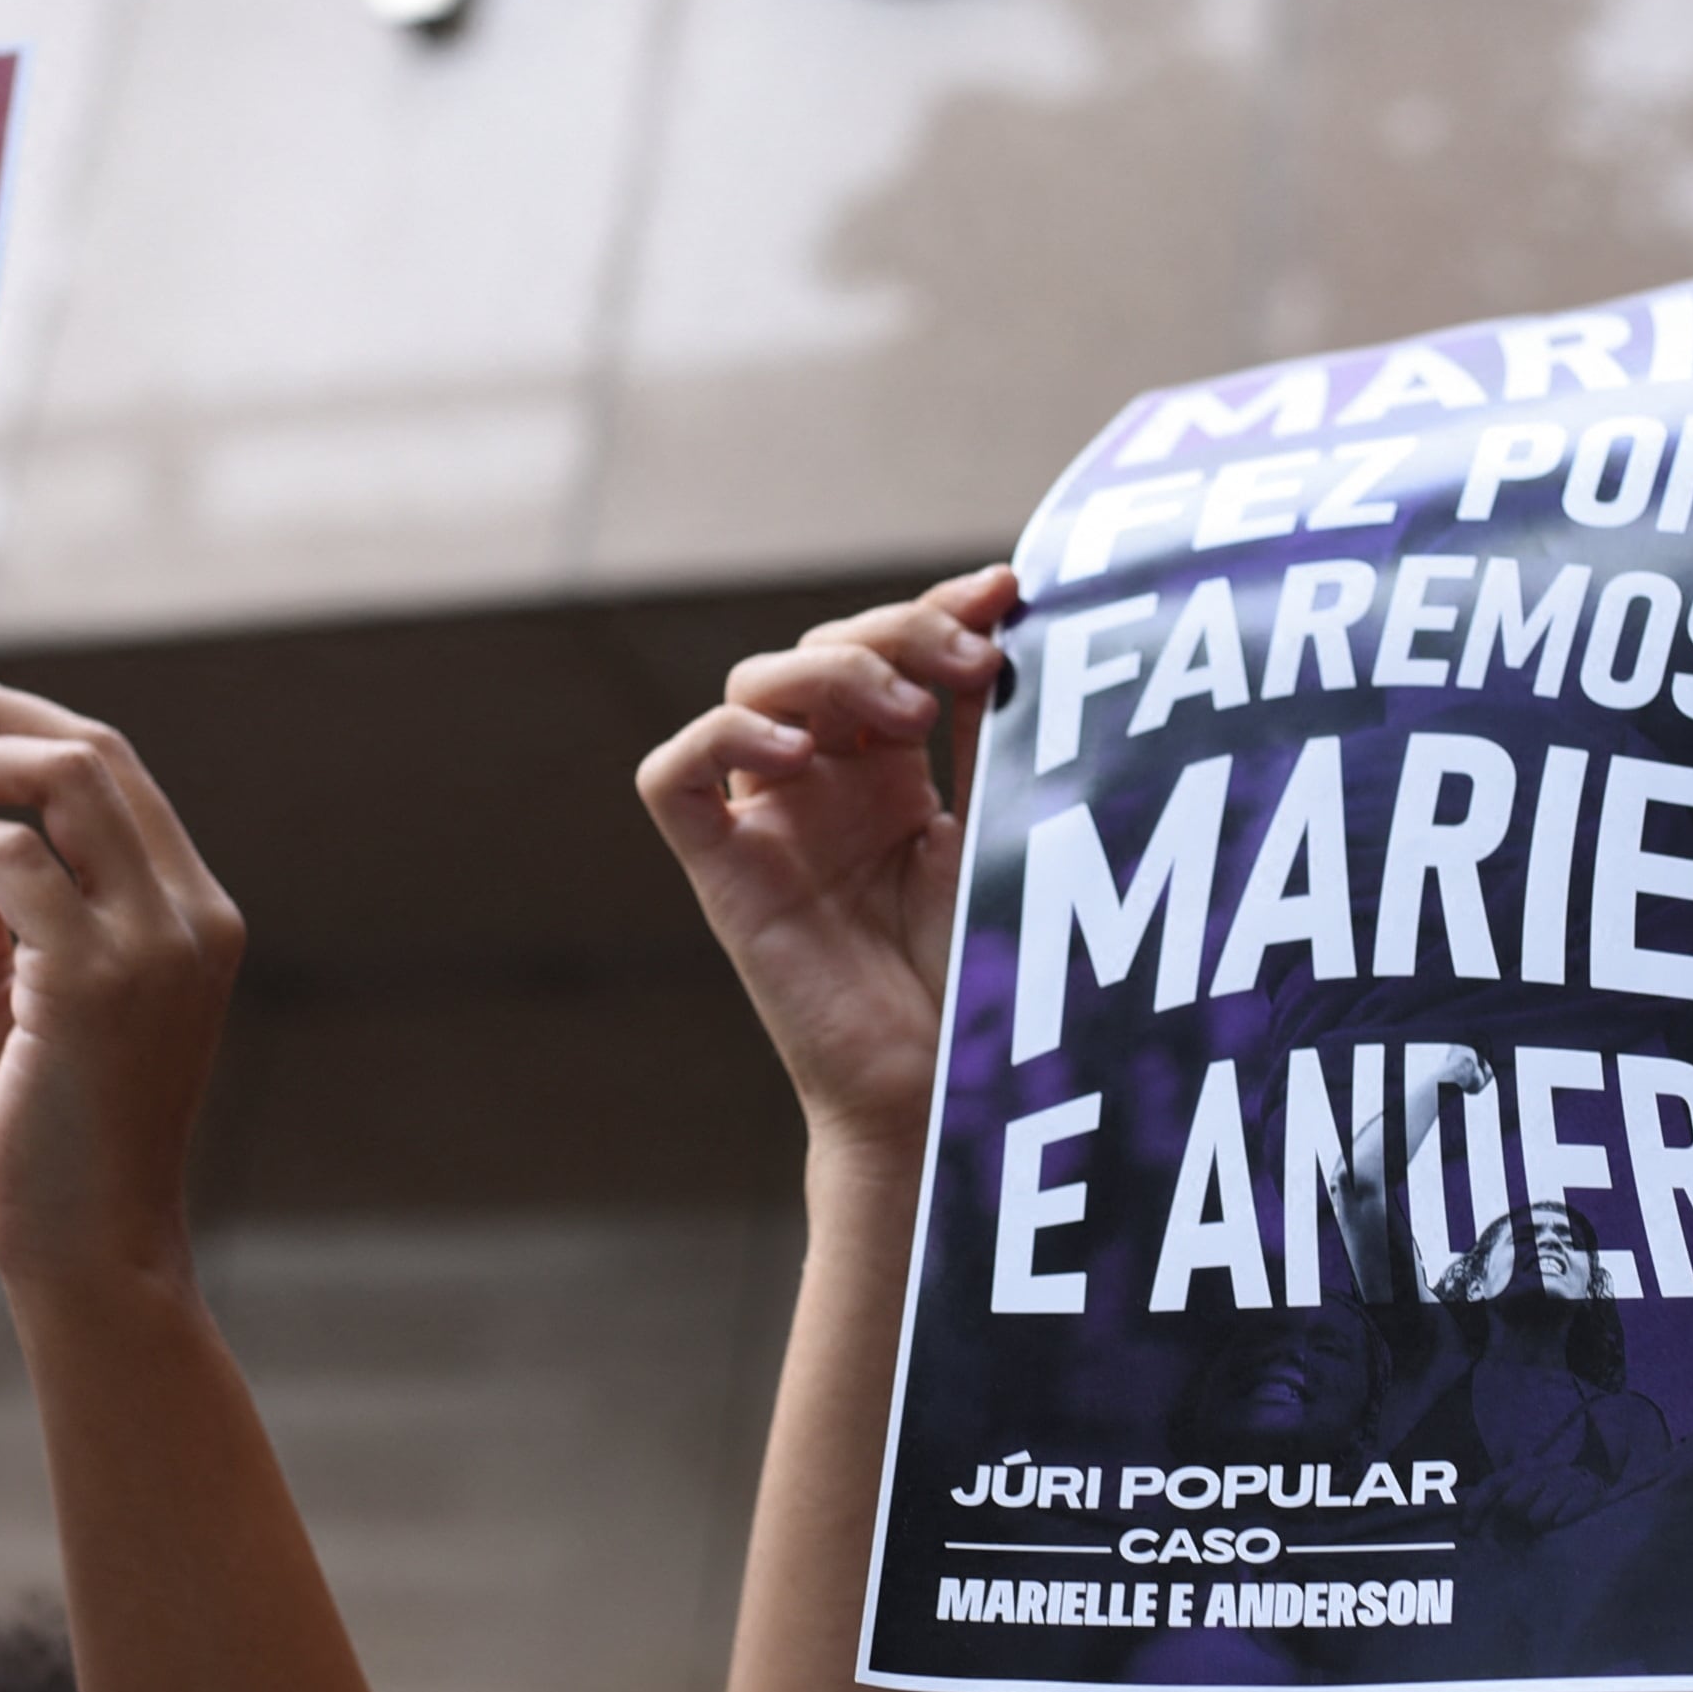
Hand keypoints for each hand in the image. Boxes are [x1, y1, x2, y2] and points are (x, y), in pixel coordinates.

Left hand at [0, 665, 242, 1300]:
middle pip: (94, 752)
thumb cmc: (41, 1142)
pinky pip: (12, 858)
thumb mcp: (4, 997)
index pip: (114, 771)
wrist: (82, 1252)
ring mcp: (155, 945)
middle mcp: (190, 916)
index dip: (21, 716)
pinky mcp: (98, 980)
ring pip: (65, 779)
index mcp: (189, 914)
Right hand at [636, 568, 1015, 1163]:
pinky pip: (675, 777)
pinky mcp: (724, 873)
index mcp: (893, 769)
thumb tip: (1017, 621)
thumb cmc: (987, 980)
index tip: (1006, 595)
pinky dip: (721, 738)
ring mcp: (770, 823)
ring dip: (828, 670)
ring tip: (907, 712)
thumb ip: (997, 735)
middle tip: (975, 664)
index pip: (890, 648)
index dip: (937, 607)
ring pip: (752, 684)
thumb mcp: (1005, 829)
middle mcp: (824, 784)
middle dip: (899, 632)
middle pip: (822, 649)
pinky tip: (795, 752)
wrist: (953, 1096)